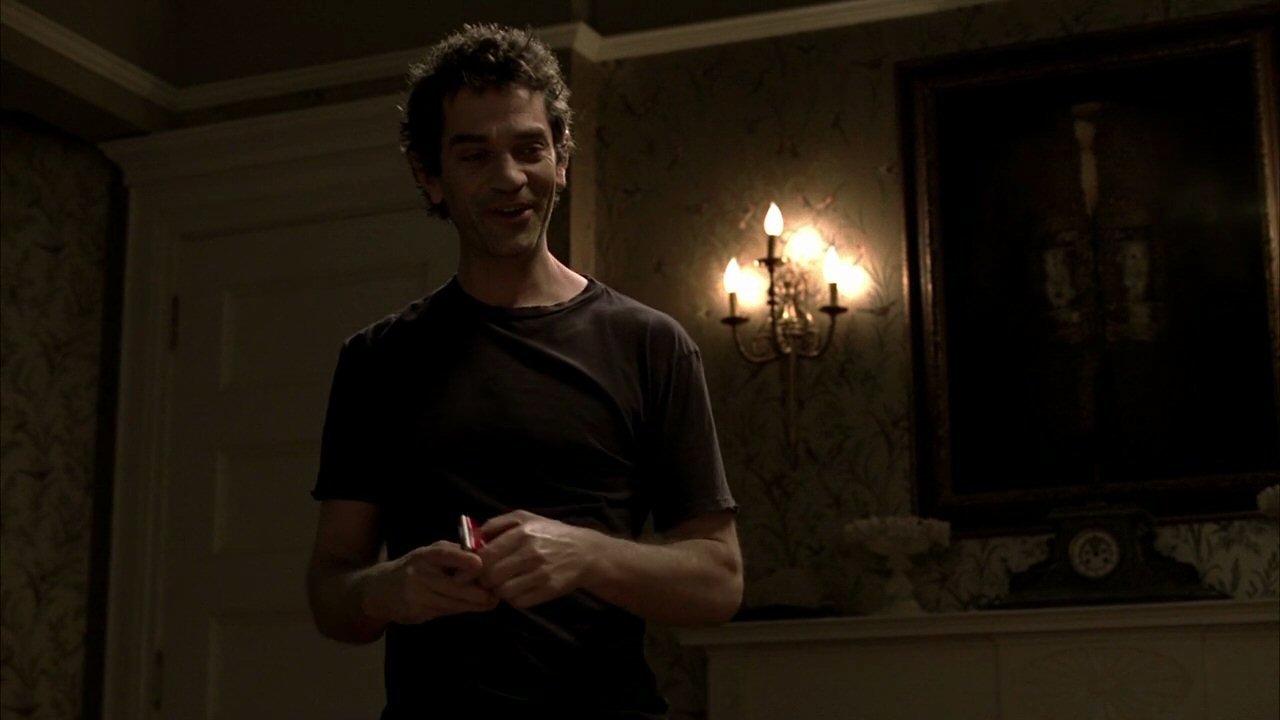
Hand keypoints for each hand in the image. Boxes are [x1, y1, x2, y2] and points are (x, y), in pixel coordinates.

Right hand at [362, 541, 498, 623]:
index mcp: (425, 555)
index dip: (462, 560)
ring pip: (452, 603)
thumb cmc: (414, 567)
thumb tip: (484, 557)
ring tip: (490, 602)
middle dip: (478, 593)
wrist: (380, 591)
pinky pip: (445, 612)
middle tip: (496, 595)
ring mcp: (417, 595)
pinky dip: (461, 609)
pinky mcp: (417, 613)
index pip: (444, 555)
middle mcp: (419, 574)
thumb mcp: (429, 554)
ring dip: (474, 605)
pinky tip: (473, 607)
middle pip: (453, 587)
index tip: (480, 565)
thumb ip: (453, 554)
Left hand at [477, 510, 600, 608]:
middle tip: (489, 577)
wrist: (585, 552)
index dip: (474, 565)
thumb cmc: (550, 534)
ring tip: (505, 582)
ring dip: (499, 590)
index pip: (485, 555)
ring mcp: (541, 573)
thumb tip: (472, 538)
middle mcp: (531, 552)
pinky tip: (519, 589)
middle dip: (485, 579)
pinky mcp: (549, 590)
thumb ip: (496, 524)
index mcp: (522, 532)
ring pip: (503, 591)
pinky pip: (518, 602)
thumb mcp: (525, 518)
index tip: (473, 568)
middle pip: (491, 576)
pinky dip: (514, 598)